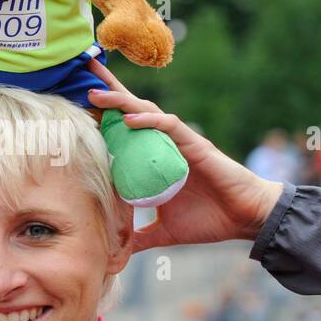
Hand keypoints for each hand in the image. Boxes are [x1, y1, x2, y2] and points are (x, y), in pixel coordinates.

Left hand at [84, 59, 282, 252]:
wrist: (244, 219)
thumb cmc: (210, 219)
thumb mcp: (164, 232)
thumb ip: (140, 237)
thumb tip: (114, 252)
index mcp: (154, 158)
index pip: (124, 130)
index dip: (102, 115)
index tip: (75, 102)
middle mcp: (164, 143)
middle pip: (131, 109)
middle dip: (107, 91)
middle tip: (83, 68)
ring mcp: (179, 142)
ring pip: (147, 111)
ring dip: (121, 101)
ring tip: (96, 94)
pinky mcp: (196, 145)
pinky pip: (169, 126)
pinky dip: (150, 120)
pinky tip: (130, 118)